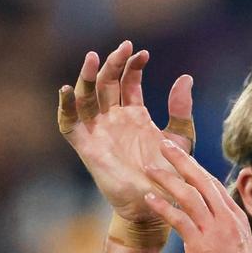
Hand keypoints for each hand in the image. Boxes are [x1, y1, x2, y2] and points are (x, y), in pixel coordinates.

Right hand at [58, 40, 194, 223]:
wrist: (157, 206)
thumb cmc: (169, 176)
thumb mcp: (179, 139)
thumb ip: (181, 111)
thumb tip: (186, 78)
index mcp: (135, 115)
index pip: (128, 81)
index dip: (133, 65)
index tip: (143, 53)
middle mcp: (114, 119)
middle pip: (106, 82)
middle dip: (113, 62)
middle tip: (124, 46)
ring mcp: (99, 131)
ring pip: (86, 96)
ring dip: (87, 76)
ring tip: (93, 57)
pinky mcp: (86, 146)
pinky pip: (69, 123)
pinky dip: (65, 106)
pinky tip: (67, 89)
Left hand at [144, 141, 251, 252]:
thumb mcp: (237, 245)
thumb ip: (224, 228)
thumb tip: (211, 221)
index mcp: (235, 217)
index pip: (214, 185)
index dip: (196, 169)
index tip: (182, 158)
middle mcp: (227, 218)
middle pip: (202, 181)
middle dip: (182, 161)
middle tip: (164, 145)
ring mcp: (214, 230)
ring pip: (189, 195)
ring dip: (167, 179)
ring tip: (149, 169)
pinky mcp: (201, 244)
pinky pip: (179, 219)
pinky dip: (162, 206)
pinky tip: (149, 198)